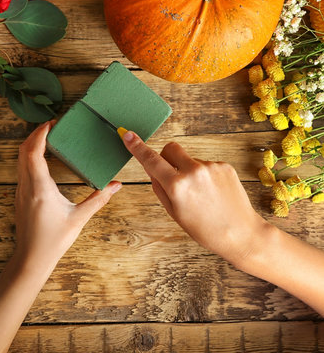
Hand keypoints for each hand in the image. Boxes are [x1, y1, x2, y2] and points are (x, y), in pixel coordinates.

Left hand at [15, 121, 121, 269]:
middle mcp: (26, 186)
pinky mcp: (20, 196)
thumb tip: (116, 186)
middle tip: (52, 126)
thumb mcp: (79, 218)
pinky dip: (29, 157)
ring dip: (31, 145)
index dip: (40, 134)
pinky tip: (43, 159)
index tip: (52, 123)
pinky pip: (21, 169)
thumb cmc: (53, 240)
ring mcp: (20, 191)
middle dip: (35, 134)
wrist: (31, 258)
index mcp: (40, 188)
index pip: (34, 152)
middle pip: (23, 151)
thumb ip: (98, 199)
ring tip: (48, 138)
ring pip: (20, 159)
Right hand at [121, 131, 270, 266]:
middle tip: (172, 177)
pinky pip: (205, 164)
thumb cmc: (204, 229)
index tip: (127, 135)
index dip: (137, 147)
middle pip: (170, 149)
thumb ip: (159, 188)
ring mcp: (211, 166)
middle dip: (166, 158)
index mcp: (177, 185)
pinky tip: (212, 193)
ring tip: (201, 195)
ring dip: (188, 171)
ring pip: (189, 159)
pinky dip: (203, 176)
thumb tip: (153, 170)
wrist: (241, 233)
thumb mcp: (174, 212)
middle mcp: (193, 171)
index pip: (151, 160)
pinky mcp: (224, 165)